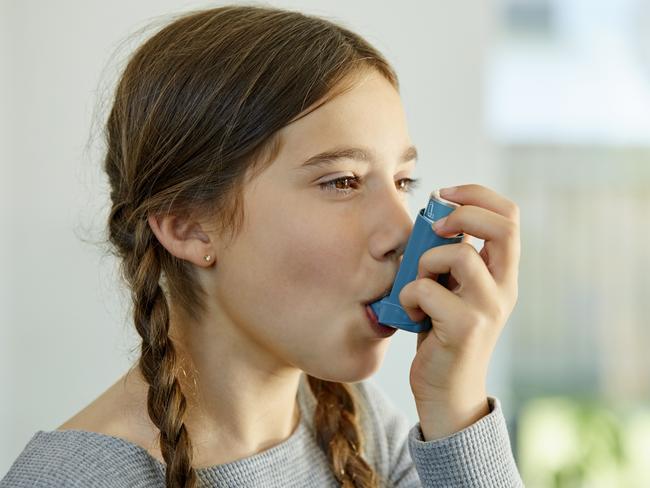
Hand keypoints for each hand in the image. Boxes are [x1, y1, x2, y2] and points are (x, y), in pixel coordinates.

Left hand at [399, 184, 519, 439]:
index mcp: (501, 273)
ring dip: (425, 262)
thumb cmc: (440, 333)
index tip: (444, 195)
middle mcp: (504, 288)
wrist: (446, 391)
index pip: (509, 216)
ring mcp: (489, 308)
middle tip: (436, 227)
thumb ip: (449, 257)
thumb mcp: (450, 288)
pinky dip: (408, 295)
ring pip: (459, 255)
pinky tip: (409, 314)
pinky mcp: (466, 328)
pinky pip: (427, 290)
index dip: (476, 195)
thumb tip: (432, 217)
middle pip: (503, 225)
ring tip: (416, 286)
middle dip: (463, 213)